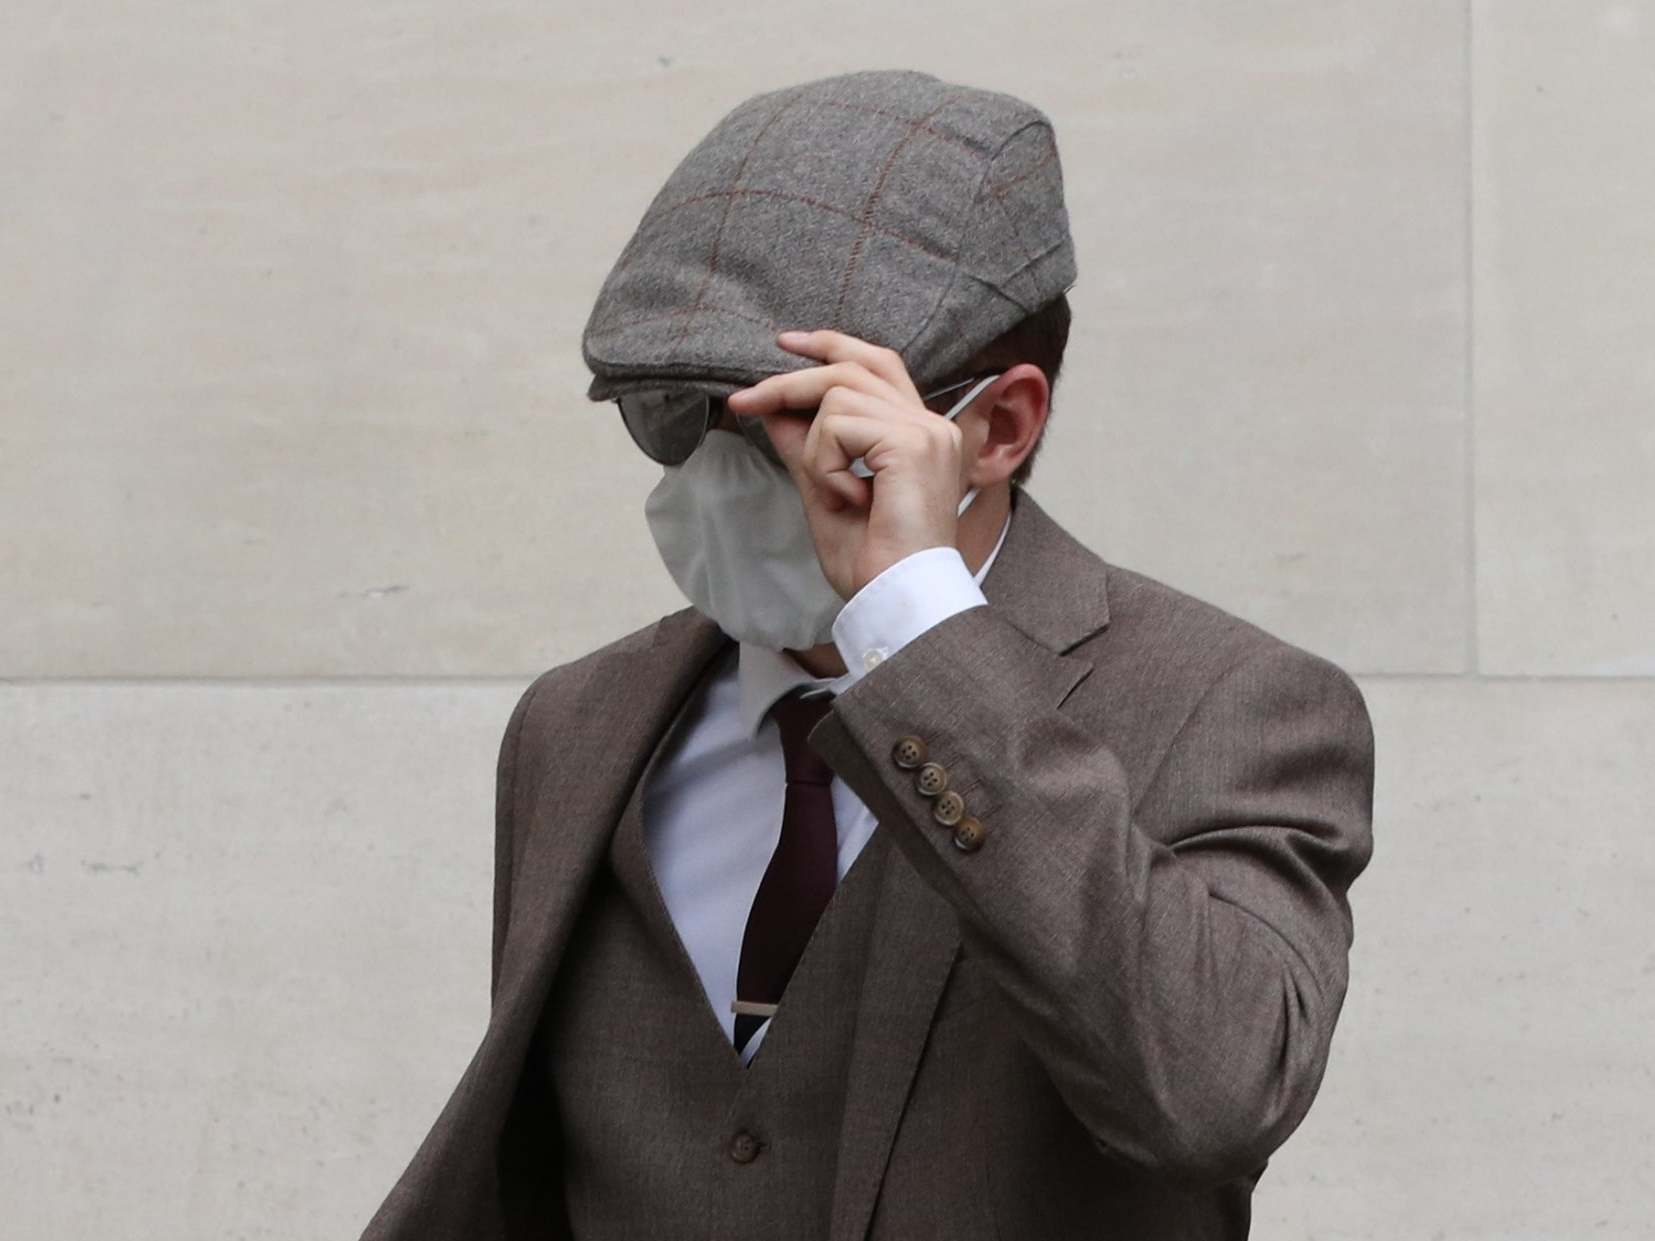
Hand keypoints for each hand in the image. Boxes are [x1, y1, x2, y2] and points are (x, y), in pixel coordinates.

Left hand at [725, 329, 973, 599]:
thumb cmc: (871, 563)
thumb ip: (805, 447)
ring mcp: (925, 430)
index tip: (786, 345)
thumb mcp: (824, 493)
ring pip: (837, 395)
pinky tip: (846, 498)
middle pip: (852, 367)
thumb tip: (773, 408)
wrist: (897, 600)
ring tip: (831, 493)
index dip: (832, 346)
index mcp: (921, 435)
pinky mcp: (912, 442)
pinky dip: (825, 463)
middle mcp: (931, 425)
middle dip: (791, 382)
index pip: (879, 364)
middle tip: (744, 402)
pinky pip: (838, 426)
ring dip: (814, 447)